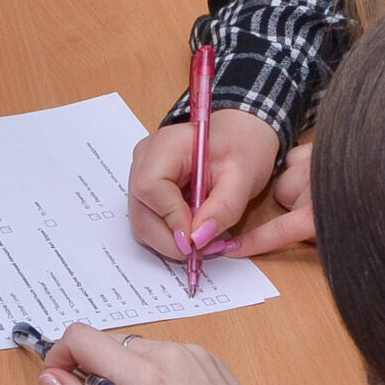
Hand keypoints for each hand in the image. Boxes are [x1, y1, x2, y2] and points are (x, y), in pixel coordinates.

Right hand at [38, 323, 346, 384]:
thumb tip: (50, 379)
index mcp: (150, 378)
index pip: (82, 337)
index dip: (60, 358)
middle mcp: (173, 353)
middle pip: (108, 343)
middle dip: (94, 374)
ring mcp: (196, 354)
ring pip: (135, 349)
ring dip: (124, 377)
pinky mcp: (211, 361)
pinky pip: (164, 356)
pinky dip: (152, 377)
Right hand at [127, 107, 285, 259]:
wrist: (240, 135)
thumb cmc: (243, 147)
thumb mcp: (244, 176)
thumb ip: (224, 208)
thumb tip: (199, 239)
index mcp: (166, 145)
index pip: (151, 188)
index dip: (171, 219)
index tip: (198, 240)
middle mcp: (145, 159)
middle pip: (141, 211)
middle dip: (171, 239)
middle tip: (204, 250)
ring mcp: (141, 174)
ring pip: (142, 221)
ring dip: (171, 240)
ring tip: (203, 241)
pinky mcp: (146, 189)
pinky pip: (149, 221)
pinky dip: (170, 235)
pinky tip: (194, 231)